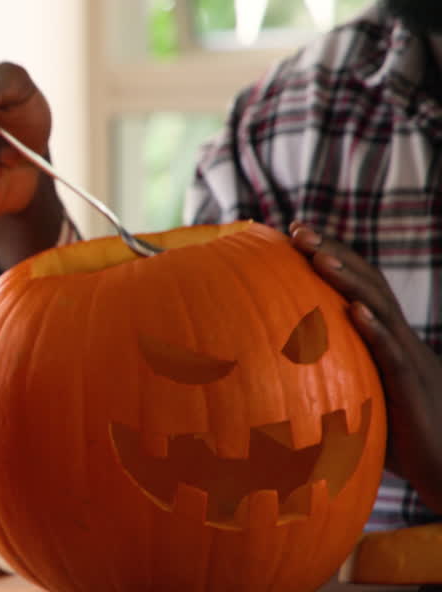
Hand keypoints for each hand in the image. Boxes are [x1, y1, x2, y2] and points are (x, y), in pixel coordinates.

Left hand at [290, 222, 441, 512]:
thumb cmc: (396, 440)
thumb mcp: (355, 402)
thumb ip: (320, 384)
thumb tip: (258, 384)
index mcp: (384, 339)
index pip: (357, 287)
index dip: (331, 257)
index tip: (294, 232)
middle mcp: (398, 341)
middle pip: (367, 285)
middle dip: (333, 254)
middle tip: (298, 230)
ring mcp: (408, 360)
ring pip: (380, 311)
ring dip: (350, 282)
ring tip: (320, 258)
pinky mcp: (411, 386)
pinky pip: (392, 354)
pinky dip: (375, 331)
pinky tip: (356, 313)